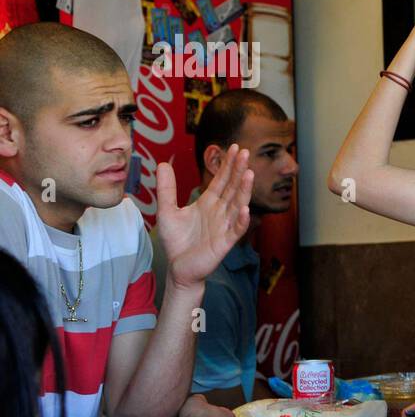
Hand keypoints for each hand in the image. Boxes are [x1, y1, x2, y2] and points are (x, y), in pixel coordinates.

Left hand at [157, 143, 253, 289]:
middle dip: (239, 170)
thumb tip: (163, 163)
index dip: (228, 165)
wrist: (178, 268)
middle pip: (232, 187)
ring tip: (249, 174)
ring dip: (244, 190)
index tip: (235, 148)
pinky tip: (246, 209)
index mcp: (209, 203)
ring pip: (238, 205)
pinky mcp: (224, 243)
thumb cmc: (177, 241)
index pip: (222, 180)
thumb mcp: (167, 211)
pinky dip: (242, 221)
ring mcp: (224, 226)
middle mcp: (220, 212)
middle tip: (245, 152)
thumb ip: (167, 189)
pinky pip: (236, 230)